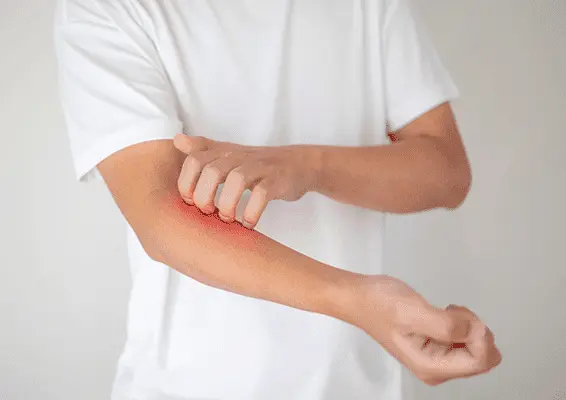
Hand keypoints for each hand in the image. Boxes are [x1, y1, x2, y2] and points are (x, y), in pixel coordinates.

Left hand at [173, 133, 320, 228]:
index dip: (187, 182)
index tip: (190, 202)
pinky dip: (252, 211)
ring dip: (228, 204)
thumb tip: (176, 139)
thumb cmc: (258, 165)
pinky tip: (249, 223)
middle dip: (205, 196)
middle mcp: (240, 157)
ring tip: (228, 219)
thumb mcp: (230, 154)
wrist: (299, 164)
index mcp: (224, 152)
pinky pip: (263, 194)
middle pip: (212, 170)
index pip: (195, 160)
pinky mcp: (278, 179)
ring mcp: (260, 167)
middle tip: (209, 213)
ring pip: (237, 180)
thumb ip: (203, 149)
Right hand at [351, 275, 501, 385]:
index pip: (481, 360)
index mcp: (432, 367)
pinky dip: (462, 324)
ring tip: (444, 311)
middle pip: (482, 358)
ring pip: (477, 349)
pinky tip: (444, 314)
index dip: (479, 333)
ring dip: (468, 325)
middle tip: (450, 312)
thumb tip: (477, 331)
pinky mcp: (436, 348)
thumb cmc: (382, 304)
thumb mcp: (415, 312)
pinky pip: (466, 342)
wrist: (360, 297)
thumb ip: (448, 326)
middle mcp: (437, 370)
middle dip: (474, 330)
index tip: (457, 314)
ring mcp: (437, 360)